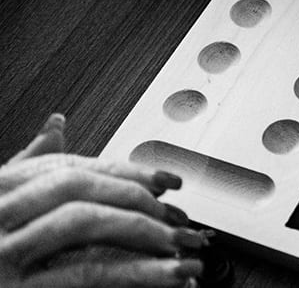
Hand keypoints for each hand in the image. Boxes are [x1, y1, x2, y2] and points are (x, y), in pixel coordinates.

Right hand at [0, 114, 203, 286]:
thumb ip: (27, 167)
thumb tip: (56, 124)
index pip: (70, 166)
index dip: (125, 170)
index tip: (168, 181)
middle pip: (79, 187)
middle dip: (138, 197)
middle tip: (180, 215)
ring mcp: (2, 252)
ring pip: (84, 222)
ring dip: (144, 231)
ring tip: (182, 245)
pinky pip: (87, 273)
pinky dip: (136, 273)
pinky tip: (168, 274)